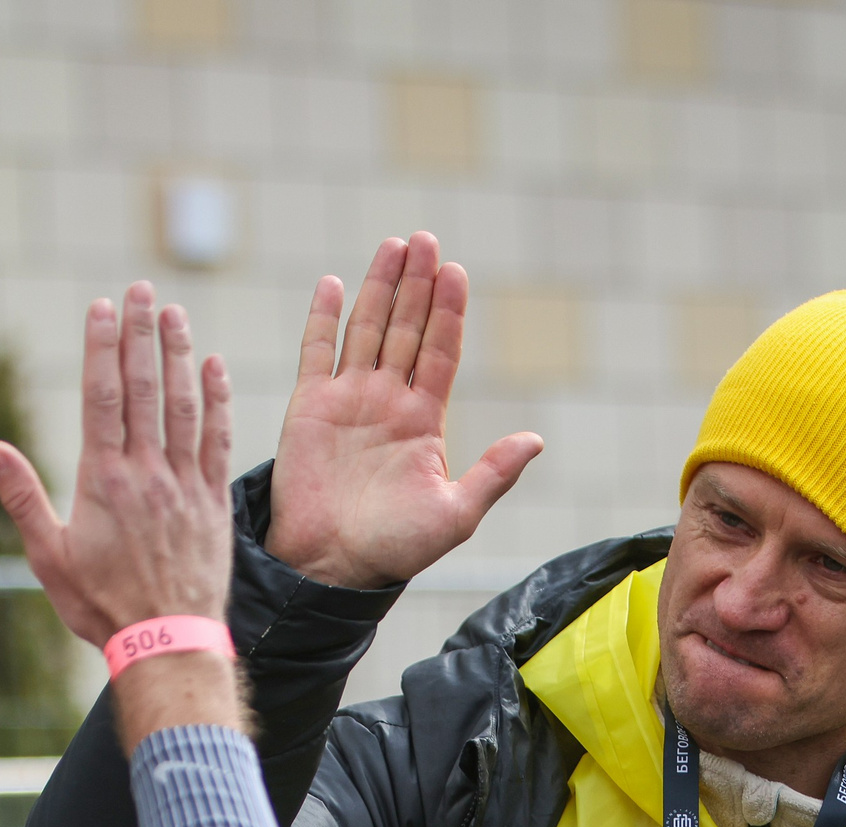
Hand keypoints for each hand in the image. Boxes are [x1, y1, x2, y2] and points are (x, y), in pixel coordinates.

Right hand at [0, 282, 233, 646]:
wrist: (167, 641)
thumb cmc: (100, 605)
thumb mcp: (47, 555)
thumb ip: (22, 495)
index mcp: (102, 479)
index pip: (103, 397)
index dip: (102, 347)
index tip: (103, 307)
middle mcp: (146, 471)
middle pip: (144, 388)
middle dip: (141, 334)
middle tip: (142, 290)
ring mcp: (183, 484)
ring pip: (184, 405)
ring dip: (178, 354)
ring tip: (175, 313)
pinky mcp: (211, 501)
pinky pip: (216, 440)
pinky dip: (216, 400)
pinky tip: (212, 367)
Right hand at [265, 232, 544, 589]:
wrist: (329, 568)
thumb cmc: (393, 549)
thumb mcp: (455, 514)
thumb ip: (493, 473)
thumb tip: (537, 439)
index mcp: (423, 420)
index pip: (440, 351)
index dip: (449, 312)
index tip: (457, 272)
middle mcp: (386, 402)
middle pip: (406, 328)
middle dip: (418, 284)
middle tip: (426, 240)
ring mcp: (347, 400)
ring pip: (366, 329)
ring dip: (380, 287)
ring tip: (394, 245)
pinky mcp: (308, 408)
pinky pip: (316, 352)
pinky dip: (323, 318)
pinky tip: (334, 282)